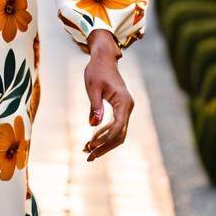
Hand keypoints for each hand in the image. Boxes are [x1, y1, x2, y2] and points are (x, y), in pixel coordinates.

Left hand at [82, 31, 133, 162]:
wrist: (104, 58)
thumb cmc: (96, 70)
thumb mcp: (92, 86)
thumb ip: (94, 105)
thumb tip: (93, 125)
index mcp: (123, 102)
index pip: (117, 127)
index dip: (104, 139)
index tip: (90, 145)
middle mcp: (128, 107)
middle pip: (119, 135)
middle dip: (104, 147)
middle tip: (88, 156)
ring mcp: (126, 108)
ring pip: (119, 133)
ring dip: (105, 144)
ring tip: (88, 151)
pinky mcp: (121, 109)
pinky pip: (116, 127)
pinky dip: (106, 135)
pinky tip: (93, 141)